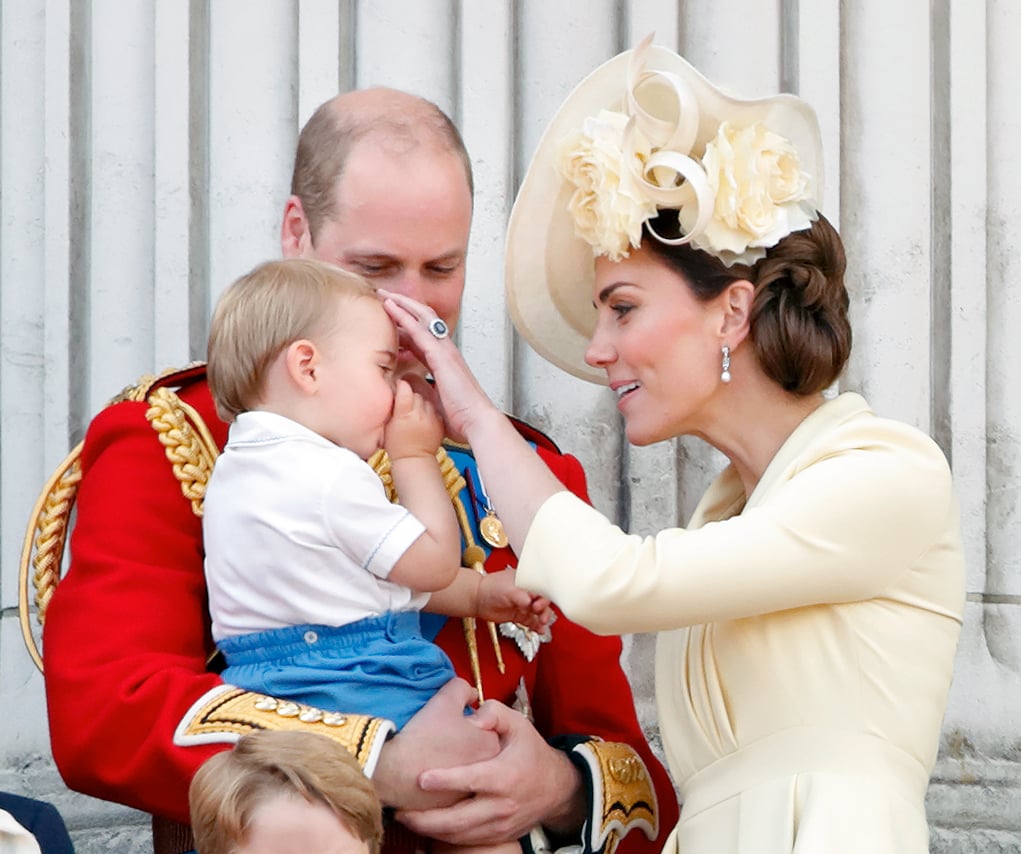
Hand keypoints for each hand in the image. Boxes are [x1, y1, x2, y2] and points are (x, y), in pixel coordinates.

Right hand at [373, 679, 498, 809]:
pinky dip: (444, 783)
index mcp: (491, 745)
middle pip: (478, 750)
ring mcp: (471, 794)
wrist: (396, 771)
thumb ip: (463, 689)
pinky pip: (453, 790)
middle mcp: (487, 773)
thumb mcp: (446, 699)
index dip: (468, 721)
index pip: (488, 727)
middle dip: (464, 742)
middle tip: (442, 737)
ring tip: (433, 754)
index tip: (452, 723)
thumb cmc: (424, 734)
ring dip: (455, 763)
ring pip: (466, 770)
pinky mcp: (453, 808)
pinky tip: (428, 771)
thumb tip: (471, 695)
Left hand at [381, 291, 499, 440]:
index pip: (423, 336)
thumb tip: (407, 385)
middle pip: (424, 319)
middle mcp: (446, 351)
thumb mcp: (435, 400)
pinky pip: (419, 329)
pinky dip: (404, 316)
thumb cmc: (461, 417)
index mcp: (444, 361)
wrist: (476, 422)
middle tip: (385, 296)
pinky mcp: (441, 355)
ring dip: (402, 304)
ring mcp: (445, 351)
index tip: (391, 318)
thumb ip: (422, 389)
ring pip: (422, 317)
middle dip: (404, 306)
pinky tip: (391, 307)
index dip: (406, 325)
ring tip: (385, 294)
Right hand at [384, 379, 443, 460]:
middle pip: (417, 393)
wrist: (414, 460)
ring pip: (426, 400)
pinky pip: (434, 410)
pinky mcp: (439, 423)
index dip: (401, 385)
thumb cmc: (397, 446)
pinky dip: (429, 411)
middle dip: (411, 395)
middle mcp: (420, 414)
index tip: (398, 386)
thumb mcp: (388, 425)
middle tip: (405, 403)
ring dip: (421, 403)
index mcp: (405, 413)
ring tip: (414, 412)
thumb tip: (394, 391)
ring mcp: (431, 418)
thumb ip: (392, 407)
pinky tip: (423, 418)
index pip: (405, 388)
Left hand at [395, 701, 584, 845]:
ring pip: (459, 836)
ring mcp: (499, 825)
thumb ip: (494, 713)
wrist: (556, 788)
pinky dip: (443, 837)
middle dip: (426, 818)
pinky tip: (425, 827)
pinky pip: (466, 842)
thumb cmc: (531, 752)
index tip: (421, 778)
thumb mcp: (519, 725)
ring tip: (405, 819)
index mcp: (505, 775)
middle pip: (458, 820)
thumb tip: (473, 714)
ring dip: (429, 831)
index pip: (472, 780)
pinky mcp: (497, 836)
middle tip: (399, 809)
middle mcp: (501, 805)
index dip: (446, 780)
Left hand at [476, 569, 553, 632]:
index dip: (545, 596)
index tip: (539, 603)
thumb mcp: (508, 590)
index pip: (543, 588)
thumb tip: (530, 602)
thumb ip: (520, 596)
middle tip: (538, 613)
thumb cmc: (490, 588)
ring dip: (542, 618)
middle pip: (543, 601)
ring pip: (539, 613)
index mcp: (527, 581)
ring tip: (542, 623)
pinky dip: (537, 626)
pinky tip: (540, 630)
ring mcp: (523, 605)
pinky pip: (531, 621)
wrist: (476, 599)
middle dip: (544, 609)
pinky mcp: (519, 615)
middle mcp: (527, 593)